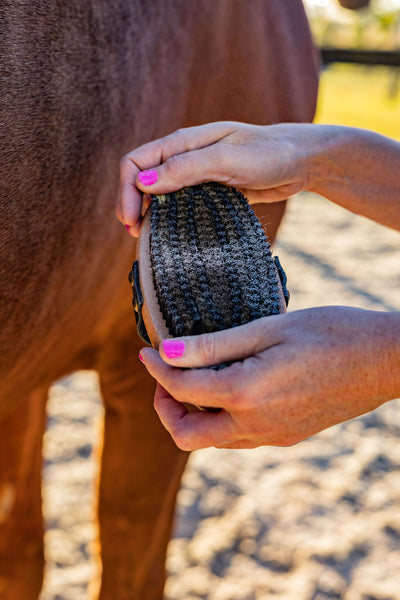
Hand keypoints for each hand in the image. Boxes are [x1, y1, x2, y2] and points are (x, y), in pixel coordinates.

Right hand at [118, 121, 315, 234]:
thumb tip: (144, 182)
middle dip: (132, 204)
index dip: (126, 190)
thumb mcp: (226, 159)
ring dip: (149, 213)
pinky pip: (182, 202)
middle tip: (136, 235)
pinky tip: (173, 233)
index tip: (131, 220)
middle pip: (143, 178)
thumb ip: (186, 168)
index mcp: (183, 143)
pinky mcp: (211, 189)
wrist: (301, 160)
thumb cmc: (268, 154)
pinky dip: (171, 216)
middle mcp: (185, 156)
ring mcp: (197, 173)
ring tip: (148, 238)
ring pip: (160, 193)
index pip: (136, 162)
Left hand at [139, 307, 399, 449]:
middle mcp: (255, 425)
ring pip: (212, 440)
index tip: (146, 350)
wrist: (384, 360)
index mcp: (246, 394)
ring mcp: (273, 436)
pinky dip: (219, 418)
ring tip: (195, 377)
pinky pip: (237, 437)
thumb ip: (213, 346)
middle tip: (167, 375)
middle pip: (187, 435)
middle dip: (165, 408)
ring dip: (192, 414)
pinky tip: (228, 387)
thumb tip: (165, 351)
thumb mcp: (267, 329)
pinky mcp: (286, 436)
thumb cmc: (330, 332)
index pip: (181, 390)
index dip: (156, 369)